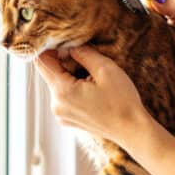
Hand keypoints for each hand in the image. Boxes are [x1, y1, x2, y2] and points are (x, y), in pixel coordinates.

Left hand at [33, 46, 149, 142]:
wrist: (133, 130)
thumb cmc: (122, 101)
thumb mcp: (106, 69)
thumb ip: (83, 53)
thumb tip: (69, 45)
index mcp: (63, 91)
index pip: (42, 62)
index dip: (51, 48)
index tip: (68, 44)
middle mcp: (56, 105)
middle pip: (50, 73)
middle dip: (65, 63)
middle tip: (88, 61)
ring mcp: (61, 115)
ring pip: (58, 85)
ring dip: (71, 76)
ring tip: (94, 80)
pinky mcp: (68, 120)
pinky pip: (64, 98)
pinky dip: (74, 89)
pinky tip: (93, 92)